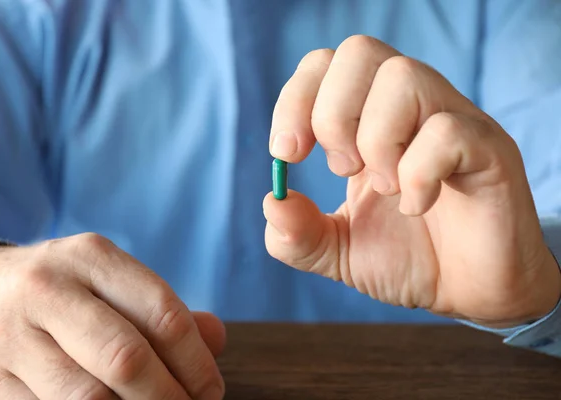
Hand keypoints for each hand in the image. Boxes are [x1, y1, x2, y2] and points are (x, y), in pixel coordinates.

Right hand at [0, 233, 224, 398]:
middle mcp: (48, 290)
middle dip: (169, 397)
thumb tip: (216, 340)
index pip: (163, 313)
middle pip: (127, 359)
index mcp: (91, 257)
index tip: (211, 390)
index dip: (196, 362)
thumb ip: (162, 309)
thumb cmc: (61, 292)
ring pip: (89, 398)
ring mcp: (12, 337)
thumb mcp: (108, 281)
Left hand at [264, 35, 560, 327]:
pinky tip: (418, 206)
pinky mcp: (489, 149)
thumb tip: (271, 200)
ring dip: (376, 141)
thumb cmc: (408, 260)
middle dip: (331, 116)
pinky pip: (447, 131)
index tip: (287, 153)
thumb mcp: (336, 251)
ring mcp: (453, 122)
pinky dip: (417, 174)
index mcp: (370, 120)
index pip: (326, 64)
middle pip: (359, 53)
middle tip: (343, 169)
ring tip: (386, 189)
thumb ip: (297, 233)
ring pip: (402, 77)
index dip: (295, 100)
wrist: (467, 297)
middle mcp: (412, 109)